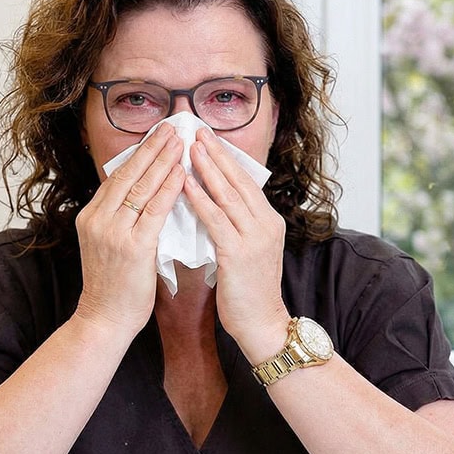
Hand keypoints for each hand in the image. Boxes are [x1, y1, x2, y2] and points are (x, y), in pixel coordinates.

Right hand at [74, 124, 185, 334]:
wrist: (104, 319)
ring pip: (142, 187)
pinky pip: (154, 210)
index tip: (156, 136)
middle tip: (172, 127)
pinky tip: (182, 174)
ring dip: (163, 161)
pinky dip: (169, 189)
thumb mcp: (109, 245)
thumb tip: (144, 196)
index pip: (118, 177)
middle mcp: (98, 219)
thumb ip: (122, 220)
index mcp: (90, 216)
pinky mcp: (132, 247)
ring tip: (181, 141)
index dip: (139, 154)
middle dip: (152, 148)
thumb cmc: (114, 286)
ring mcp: (113, 232)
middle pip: (128, 174)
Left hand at [184, 129, 290, 358]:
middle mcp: (265, 224)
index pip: (245, 182)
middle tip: (196, 129)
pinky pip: (216, 219)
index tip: (208, 138)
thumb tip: (214, 205)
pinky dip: (200, 199)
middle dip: (215, 153)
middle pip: (238, 180)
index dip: (225, 158)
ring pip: (228, 194)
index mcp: (268, 221)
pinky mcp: (239, 253)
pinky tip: (185, 185)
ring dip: (206, 168)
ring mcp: (254, 237)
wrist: (262, 324)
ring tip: (188, 147)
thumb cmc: (249, 292)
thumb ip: (235, 227)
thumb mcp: (248, 251)